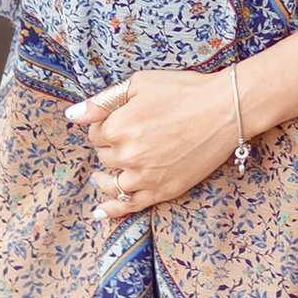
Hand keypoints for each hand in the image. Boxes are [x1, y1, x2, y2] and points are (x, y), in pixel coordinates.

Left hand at [67, 67, 244, 217]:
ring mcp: (145, 177)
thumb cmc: (184, 91)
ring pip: (112, 183)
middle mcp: (127, 156)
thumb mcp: (139, 84)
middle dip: (111, 146)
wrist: (225, 111)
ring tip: (102, 176)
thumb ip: (102, 102)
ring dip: (105, 177)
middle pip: (104, 156)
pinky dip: (112, 210)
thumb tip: (72, 116)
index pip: (95, 133)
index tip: (120, 118)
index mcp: (117, 127)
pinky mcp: (163, 191)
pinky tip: (99, 213)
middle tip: (132, 134)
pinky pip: (130, 206)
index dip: (105, 124)